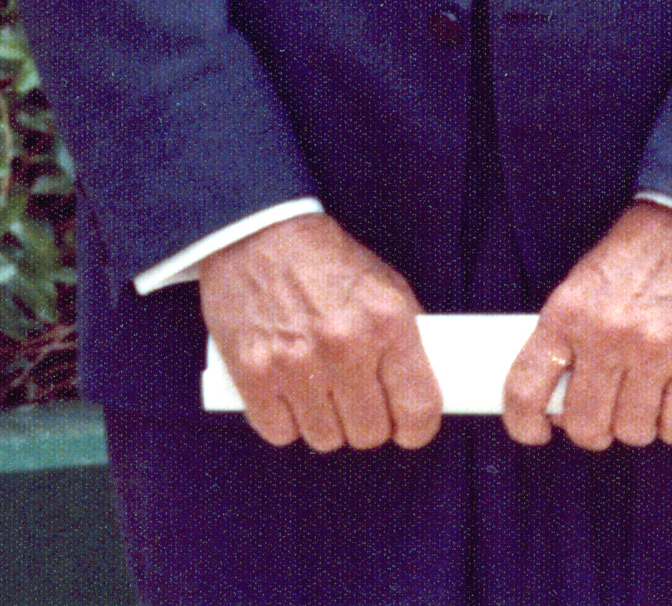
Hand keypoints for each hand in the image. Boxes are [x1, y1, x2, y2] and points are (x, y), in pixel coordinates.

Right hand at [199, 213, 441, 451]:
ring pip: (325, 438)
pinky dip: (284, 421)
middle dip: (365, 421)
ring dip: (324, 422)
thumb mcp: (383, 286)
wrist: (254, 233)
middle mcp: (343, 345)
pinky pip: (279, 432)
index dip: (415, 428)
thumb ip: (404, 339)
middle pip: (369, 432)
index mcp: (386, 322)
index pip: (418, 409)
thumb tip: (418, 389)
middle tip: (354, 399)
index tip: (406, 426)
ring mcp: (295, 362)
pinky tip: (286, 393)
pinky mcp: (252, 373)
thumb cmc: (322, 261)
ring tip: (317, 391)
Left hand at [501, 200, 671, 450]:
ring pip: (632, 432)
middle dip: (589, 431)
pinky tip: (671, 409)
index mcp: (565, 315)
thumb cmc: (636, 255)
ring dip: (634, 427)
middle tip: (600, 415)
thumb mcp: (582, 285)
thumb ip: (569, 335)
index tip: (535, 431)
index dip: (523, 423)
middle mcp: (604, 338)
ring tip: (640, 404)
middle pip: (584, 425)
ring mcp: (653, 352)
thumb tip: (559, 396)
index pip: (525, 389)